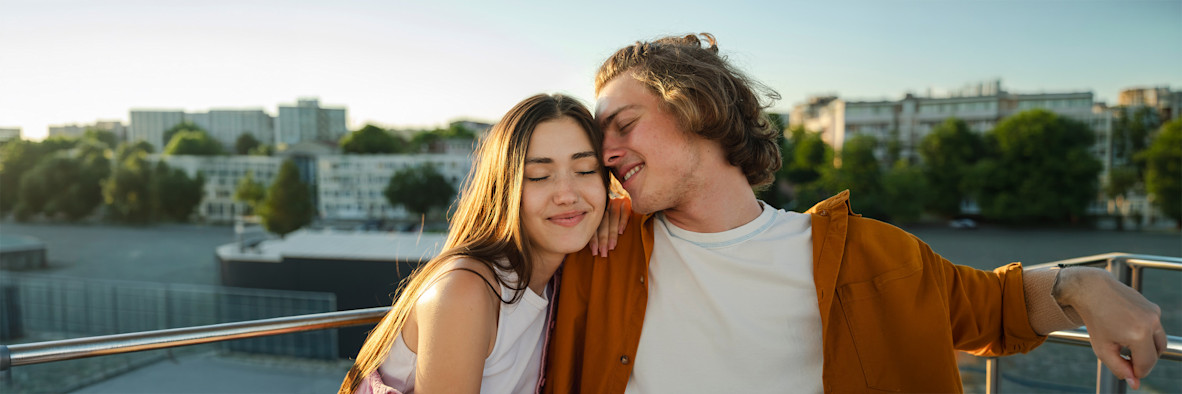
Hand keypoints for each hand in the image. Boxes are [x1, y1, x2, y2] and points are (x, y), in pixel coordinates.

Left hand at [589, 194, 630, 256]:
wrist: (626, 189)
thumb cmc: (611, 212)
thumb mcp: (601, 218)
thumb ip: (597, 228)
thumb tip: (589, 247)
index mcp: (597, 211)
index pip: (594, 226)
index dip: (593, 239)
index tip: (595, 252)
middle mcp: (605, 205)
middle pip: (602, 224)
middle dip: (602, 240)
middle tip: (603, 253)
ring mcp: (615, 201)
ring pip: (612, 219)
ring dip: (611, 234)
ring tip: (611, 246)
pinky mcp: (626, 201)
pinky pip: (624, 211)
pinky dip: (622, 221)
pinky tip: (621, 232)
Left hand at [1055, 267, 1166, 389]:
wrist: (1092, 290)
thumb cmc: (1094, 319)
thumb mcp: (1102, 348)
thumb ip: (1119, 368)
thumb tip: (1134, 382)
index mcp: (1139, 334)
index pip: (1147, 364)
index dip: (1137, 371)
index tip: (1127, 370)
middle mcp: (1151, 323)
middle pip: (1157, 353)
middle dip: (1144, 360)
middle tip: (1126, 358)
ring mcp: (1154, 313)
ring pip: (1159, 341)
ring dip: (1146, 347)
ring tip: (1126, 345)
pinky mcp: (1153, 308)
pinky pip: (1154, 328)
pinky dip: (1145, 334)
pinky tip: (1126, 329)